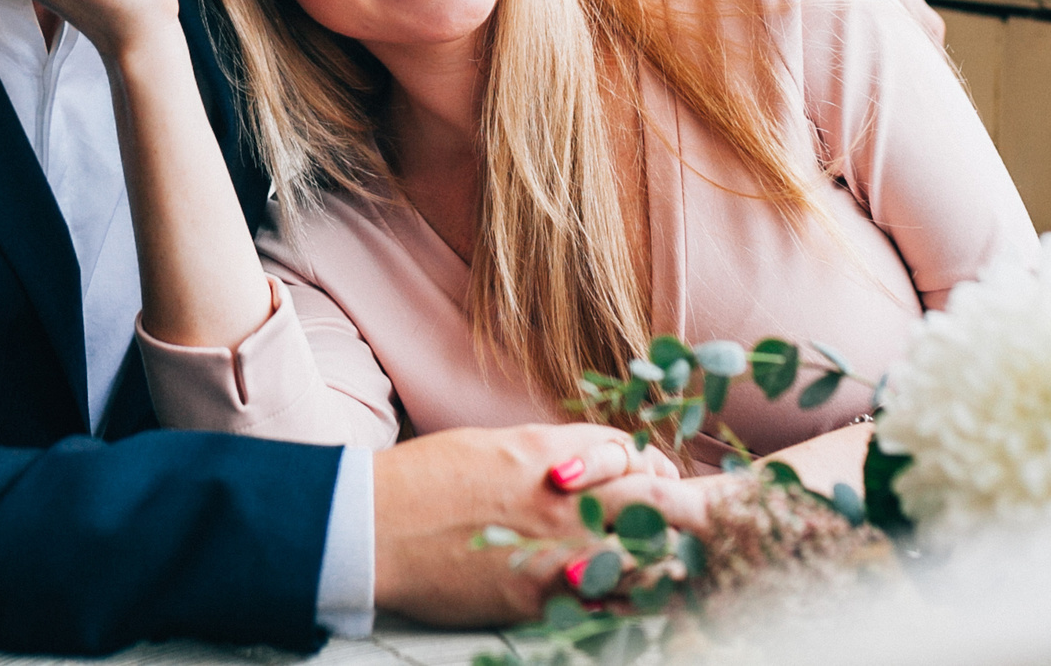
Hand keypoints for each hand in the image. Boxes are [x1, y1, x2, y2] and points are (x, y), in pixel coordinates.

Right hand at [371, 425, 694, 626]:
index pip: (631, 452)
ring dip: (659, 559)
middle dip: (672, 510)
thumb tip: (586, 462)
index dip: (650, 466)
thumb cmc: (425, 479)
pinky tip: (633, 603)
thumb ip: (548, 452)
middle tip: (676, 522)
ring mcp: (553, 549)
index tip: (654, 479)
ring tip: (672, 566)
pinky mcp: (536, 595)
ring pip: (640, 555)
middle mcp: (563, 498)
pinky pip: (602, 601)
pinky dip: (625, 601)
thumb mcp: (495, 445)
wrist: (375, 526)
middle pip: (651, 499)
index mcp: (551, 452)